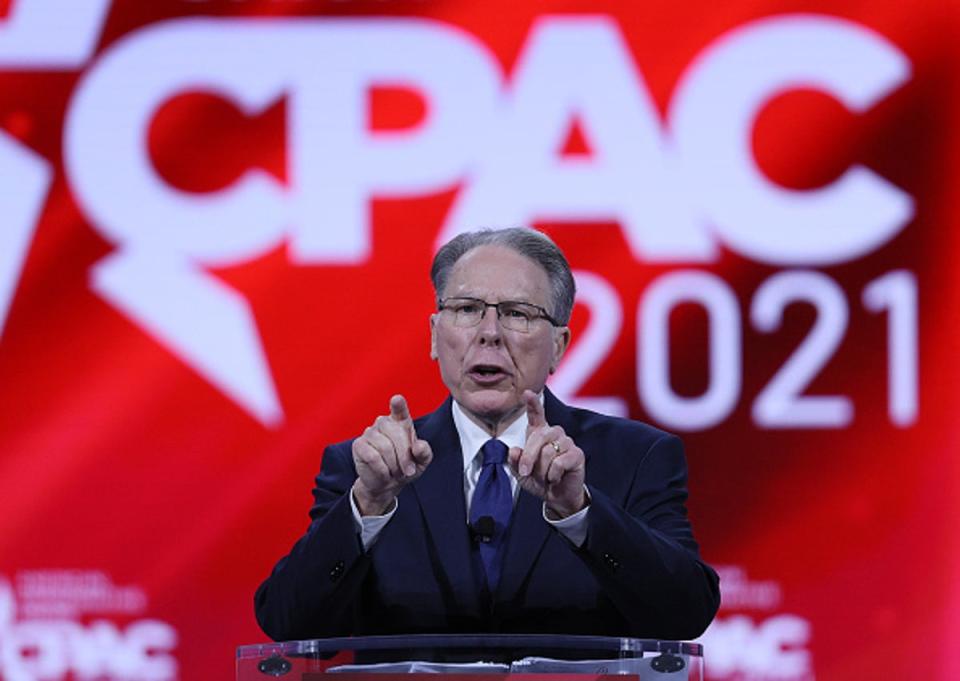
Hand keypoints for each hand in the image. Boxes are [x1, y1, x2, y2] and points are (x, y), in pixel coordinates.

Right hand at [351, 395, 432, 515]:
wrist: (386, 485)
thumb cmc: (405, 469)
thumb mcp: (421, 463)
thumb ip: (424, 453)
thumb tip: (418, 446)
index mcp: (401, 422)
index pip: (399, 409)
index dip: (398, 404)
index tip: (397, 399)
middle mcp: (384, 423)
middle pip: (397, 435)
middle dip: (405, 457)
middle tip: (409, 471)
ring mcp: (369, 432)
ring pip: (385, 447)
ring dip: (394, 465)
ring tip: (395, 472)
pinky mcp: (358, 445)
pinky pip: (372, 456)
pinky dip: (382, 470)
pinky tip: (384, 473)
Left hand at [508, 390, 586, 517]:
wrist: (558, 496)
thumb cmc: (540, 480)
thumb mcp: (521, 473)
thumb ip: (515, 462)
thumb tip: (513, 450)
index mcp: (539, 433)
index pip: (536, 415)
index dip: (532, 403)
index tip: (527, 393)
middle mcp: (554, 433)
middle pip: (538, 437)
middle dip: (529, 458)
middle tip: (525, 472)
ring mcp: (567, 442)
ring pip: (548, 452)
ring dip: (542, 471)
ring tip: (546, 477)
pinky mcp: (577, 454)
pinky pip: (559, 463)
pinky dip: (553, 475)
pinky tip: (556, 478)